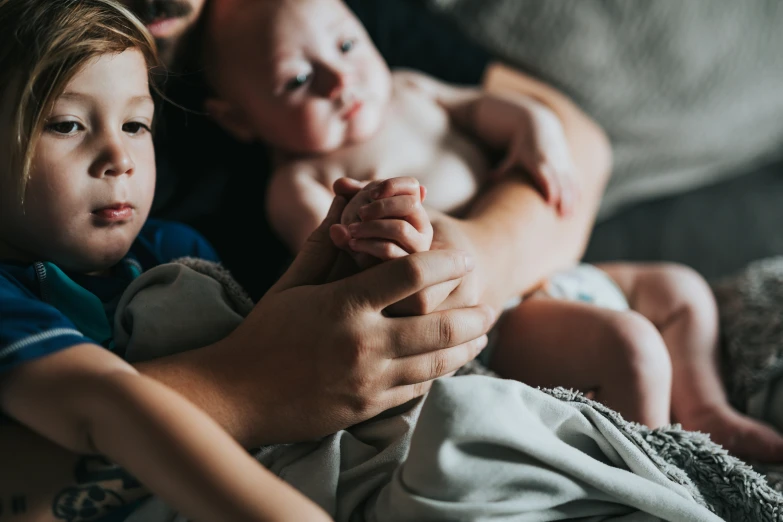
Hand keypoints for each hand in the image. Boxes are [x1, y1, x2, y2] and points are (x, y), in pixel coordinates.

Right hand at [209, 195, 493, 445]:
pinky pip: (417, 390)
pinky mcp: (368, 408)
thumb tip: (344, 203)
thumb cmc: (263, 333)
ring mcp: (369, 380)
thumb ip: (323, 245)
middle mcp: (364, 343)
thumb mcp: (291, 284)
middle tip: (491, 306)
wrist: (237, 395)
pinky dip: (439, 374)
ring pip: (437, 364)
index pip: (412, 275)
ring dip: (467, 347)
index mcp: (345, 305)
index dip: (446, 262)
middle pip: (440, 326)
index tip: (463, 258)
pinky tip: (449, 363)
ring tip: (482, 334)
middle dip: (474, 315)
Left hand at [332, 177, 432, 268]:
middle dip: (382, 206)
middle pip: (410, 204)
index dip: (393, 184)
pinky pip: (390, 252)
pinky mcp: (404, 267)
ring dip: (373, 226)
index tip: (371, 193)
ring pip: (401, 228)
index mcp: (412, 209)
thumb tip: (340, 185)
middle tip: (360, 212)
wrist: (362, 275)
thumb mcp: (356, 214)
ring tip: (351, 229)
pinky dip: (368, 245)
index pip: (412, 186)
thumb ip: (349, 196)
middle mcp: (421, 227)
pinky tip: (352, 244)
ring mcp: (416, 248)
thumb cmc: (362, 237)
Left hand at [493, 103, 577, 215]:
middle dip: (563, 199)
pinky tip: (577, 203)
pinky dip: (576, 190)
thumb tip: (488, 178)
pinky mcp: (568, 162)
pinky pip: (575, 178)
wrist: (539, 125)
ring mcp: (562, 162)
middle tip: (563, 217)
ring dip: (571, 199)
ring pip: (570, 182)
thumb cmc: (522, 145)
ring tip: (570, 216)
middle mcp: (552, 161)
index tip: (551, 203)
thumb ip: (502, 169)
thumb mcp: (512, 155)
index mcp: (537, 161)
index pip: (545, 176)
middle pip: (560, 182)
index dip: (549, 188)